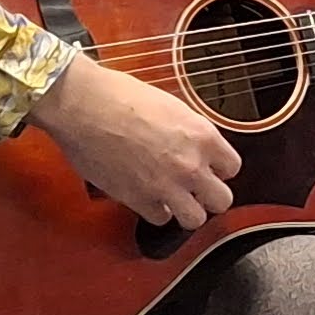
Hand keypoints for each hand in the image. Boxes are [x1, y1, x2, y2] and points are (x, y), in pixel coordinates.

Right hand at [25, 54, 241, 227]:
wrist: (83, 104)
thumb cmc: (118, 96)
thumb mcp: (170, 105)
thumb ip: (188, 132)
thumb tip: (193, 146)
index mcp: (202, 136)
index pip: (232, 167)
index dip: (218, 169)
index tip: (207, 169)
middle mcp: (190, 164)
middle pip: (221, 200)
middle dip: (208, 196)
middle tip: (194, 190)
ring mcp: (166, 186)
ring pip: (195, 219)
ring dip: (185, 210)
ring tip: (173, 199)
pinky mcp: (139, 199)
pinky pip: (160, 219)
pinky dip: (155, 211)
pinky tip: (147, 198)